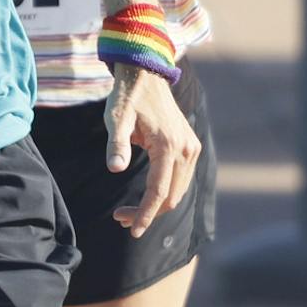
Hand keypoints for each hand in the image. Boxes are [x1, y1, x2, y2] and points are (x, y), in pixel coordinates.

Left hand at [104, 64, 201, 235]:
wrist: (146, 76)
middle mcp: (186, 150)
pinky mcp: (191, 147)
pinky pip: (181, 179)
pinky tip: (147, 197)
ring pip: (178, 190)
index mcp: (168, 146)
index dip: (145, 214)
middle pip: (171, 196)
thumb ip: (116, 144)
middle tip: (120, 219)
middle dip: (148, 213)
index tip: (132, 230)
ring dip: (156, 205)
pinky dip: (166, 192)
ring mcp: (192, 149)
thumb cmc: (127, 98)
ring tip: (128, 213)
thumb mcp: (115, 119)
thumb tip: (114, 170)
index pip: (158, 191)